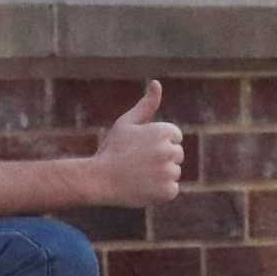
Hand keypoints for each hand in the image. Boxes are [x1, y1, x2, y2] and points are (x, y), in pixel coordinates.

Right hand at [93, 80, 183, 205]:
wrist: (99, 179)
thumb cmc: (112, 149)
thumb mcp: (127, 122)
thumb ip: (146, 105)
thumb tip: (157, 83)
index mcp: (164, 131)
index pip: (175, 138)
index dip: (158, 143)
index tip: (142, 148)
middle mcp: (170, 150)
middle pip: (177, 155)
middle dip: (161, 159)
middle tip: (138, 163)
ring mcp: (170, 172)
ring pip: (174, 173)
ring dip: (160, 175)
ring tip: (139, 175)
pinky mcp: (168, 191)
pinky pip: (171, 190)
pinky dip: (159, 192)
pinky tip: (142, 187)